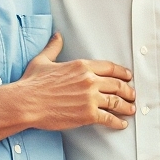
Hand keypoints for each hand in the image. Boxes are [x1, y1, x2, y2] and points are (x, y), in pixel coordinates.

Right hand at [17, 33, 135, 129]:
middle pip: (117, 84)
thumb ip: (54, 47)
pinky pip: (108, 118)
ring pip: (116, 101)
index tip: (128, 76)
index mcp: (82, 66)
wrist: (26, 102)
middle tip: (132, 94)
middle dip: (128, 90)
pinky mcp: (87, 114)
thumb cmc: (32, 83)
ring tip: (130, 109)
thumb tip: (57, 36)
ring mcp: (90, 98)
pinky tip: (121, 124)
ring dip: (126, 106)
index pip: (110, 67)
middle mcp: (89, 80)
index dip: (122, 72)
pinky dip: (117, 122)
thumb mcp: (43, 60)